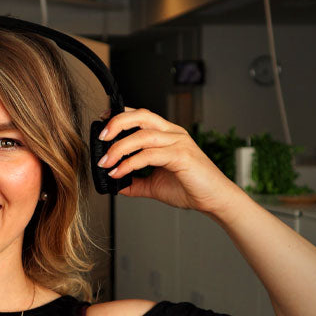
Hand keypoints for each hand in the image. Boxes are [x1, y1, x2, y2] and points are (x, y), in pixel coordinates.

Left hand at [97, 108, 245, 215]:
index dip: (120, 116)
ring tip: (105, 162)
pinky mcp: (181, 156)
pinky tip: (119, 172)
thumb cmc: (191, 188)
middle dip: (117, 123)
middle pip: (141, 116)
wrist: (215, 200)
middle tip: (100, 138)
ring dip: (119, 148)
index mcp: (168, 134)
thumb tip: (116, 183)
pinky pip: (149, 155)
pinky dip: (130, 163)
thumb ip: (135, 182)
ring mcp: (179, 143)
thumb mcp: (155, 184)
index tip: (102, 125)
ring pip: (142, 135)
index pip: (141, 115)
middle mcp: (173, 134)